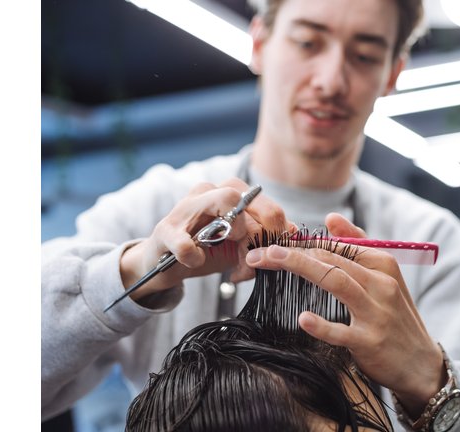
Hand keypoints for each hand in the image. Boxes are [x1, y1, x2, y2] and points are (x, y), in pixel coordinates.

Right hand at [120, 178, 292, 300]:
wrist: (166, 264)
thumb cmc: (207, 250)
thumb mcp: (241, 246)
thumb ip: (264, 238)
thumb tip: (294, 232)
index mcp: (231, 193)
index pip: (269, 208)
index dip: (276, 238)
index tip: (271, 261)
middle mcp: (211, 190)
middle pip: (252, 201)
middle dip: (260, 238)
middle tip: (254, 263)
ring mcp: (186, 206)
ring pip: (226, 203)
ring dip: (236, 238)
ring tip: (232, 259)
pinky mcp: (165, 230)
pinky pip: (188, 243)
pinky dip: (195, 258)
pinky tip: (196, 263)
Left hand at [244, 212, 445, 418]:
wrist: (421, 364)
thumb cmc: (396, 317)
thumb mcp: (385, 277)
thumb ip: (359, 246)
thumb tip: (330, 218)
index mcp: (383, 263)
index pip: (337, 245)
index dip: (302, 241)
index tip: (273, 243)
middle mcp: (382, 283)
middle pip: (332, 259)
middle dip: (292, 252)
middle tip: (260, 251)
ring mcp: (377, 313)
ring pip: (337, 282)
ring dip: (301, 268)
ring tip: (271, 261)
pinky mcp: (371, 342)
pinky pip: (342, 332)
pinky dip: (322, 325)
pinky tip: (303, 318)